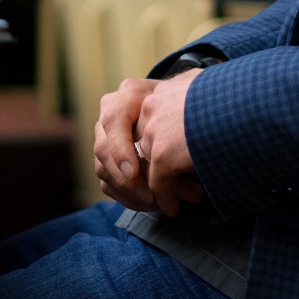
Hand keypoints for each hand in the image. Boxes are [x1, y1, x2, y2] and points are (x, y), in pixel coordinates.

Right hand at [93, 71, 205, 215]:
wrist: (184, 102)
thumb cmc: (189, 106)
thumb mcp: (188, 112)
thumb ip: (183, 138)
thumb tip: (194, 187)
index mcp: (130, 94)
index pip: (113, 121)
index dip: (121, 149)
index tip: (135, 172)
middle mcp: (111, 111)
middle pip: (104, 150)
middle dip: (129, 179)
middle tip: (155, 198)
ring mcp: (105, 134)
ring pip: (103, 169)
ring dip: (130, 192)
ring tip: (160, 203)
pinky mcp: (107, 156)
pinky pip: (108, 182)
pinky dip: (127, 197)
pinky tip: (151, 204)